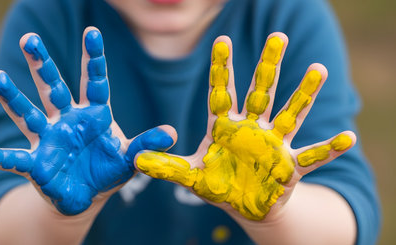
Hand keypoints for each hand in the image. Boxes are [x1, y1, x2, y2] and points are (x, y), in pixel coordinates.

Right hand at [0, 27, 175, 214]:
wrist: (88, 194)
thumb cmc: (108, 169)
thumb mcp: (130, 157)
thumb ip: (146, 145)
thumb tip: (171, 133)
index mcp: (94, 114)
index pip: (94, 82)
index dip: (94, 59)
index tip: (92, 32)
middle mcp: (68, 120)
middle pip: (54, 88)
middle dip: (43, 64)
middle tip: (29, 38)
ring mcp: (49, 138)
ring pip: (29, 113)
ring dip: (13, 97)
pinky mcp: (37, 163)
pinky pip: (15, 159)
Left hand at [135, 33, 355, 221]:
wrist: (246, 205)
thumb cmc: (220, 185)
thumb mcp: (191, 176)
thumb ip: (166, 167)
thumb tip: (135, 162)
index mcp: (226, 127)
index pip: (222, 92)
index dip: (221, 68)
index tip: (221, 40)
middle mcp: (252, 129)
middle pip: (261, 92)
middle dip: (268, 66)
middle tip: (278, 36)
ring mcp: (273, 146)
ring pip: (291, 114)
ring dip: (303, 94)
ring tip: (317, 70)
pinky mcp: (289, 167)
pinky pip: (312, 156)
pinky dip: (329, 148)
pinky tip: (348, 138)